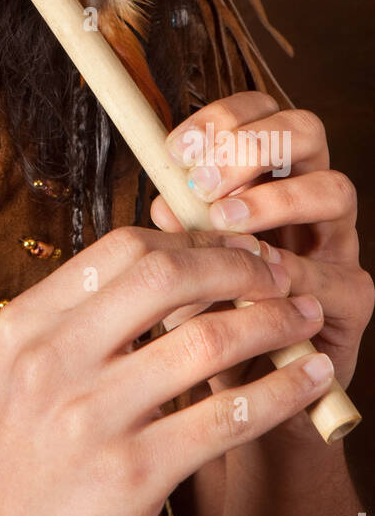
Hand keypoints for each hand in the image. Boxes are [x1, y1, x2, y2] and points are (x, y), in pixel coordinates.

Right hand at [0, 221, 336, 515]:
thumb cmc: (26, 448)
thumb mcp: (27, 367)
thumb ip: (83, 315)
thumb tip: (177, 262)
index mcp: (28, 322)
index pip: (123, 248)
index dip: (191, 239)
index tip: (232, 248)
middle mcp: (53, 360)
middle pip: (165, 275)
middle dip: (237, 266)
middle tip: (276, 274)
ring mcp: (92, 416)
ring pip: (207, 341)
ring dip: (272, 322)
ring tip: (303, 318)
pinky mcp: (134, 472)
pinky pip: (227, 417)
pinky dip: (281, 391)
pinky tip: (306, 380)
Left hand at [156, 91, 374, 434]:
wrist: (239, 401)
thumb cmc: (203, 317)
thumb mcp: (176, 267)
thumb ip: (175, 232)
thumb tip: (163, 201)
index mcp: (262, 174)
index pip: (257, 113)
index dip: (220, 119)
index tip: (174, 147)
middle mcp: (305, 199)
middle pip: (306, 130)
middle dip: (255, 143)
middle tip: (204, 181)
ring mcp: (336, 245)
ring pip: (336, 189)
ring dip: (277, 199)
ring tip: (227, 221)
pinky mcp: (352, 298)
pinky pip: (335, 274)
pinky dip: (294, 272)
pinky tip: (258, 278)